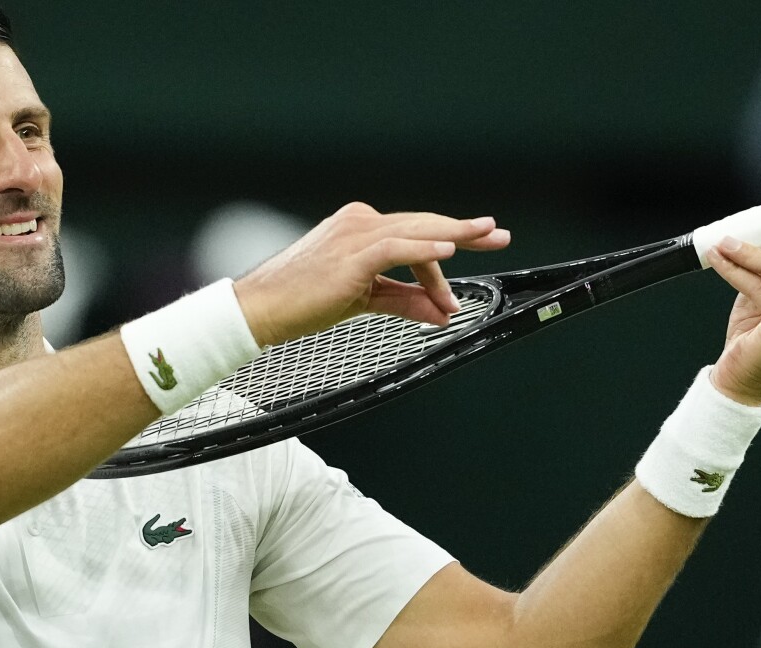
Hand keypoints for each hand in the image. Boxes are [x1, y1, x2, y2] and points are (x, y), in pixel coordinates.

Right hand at [232, 202, 510, 346]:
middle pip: (423, 225)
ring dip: (454, 237)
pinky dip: (424, 251)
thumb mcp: (364, 300)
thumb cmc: (303, 302)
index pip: (415, 234)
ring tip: (486, 236)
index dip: (448, 245)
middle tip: (499, 234)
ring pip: (415, 231)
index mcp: (360, 229)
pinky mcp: (351, 255)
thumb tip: (441, 311)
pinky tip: (448, 253)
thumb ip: (404, 301)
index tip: (478, 248)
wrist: (261, 309)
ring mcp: (354, 235)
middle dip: (464, 232)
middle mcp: (359, 223)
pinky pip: (395, 248)